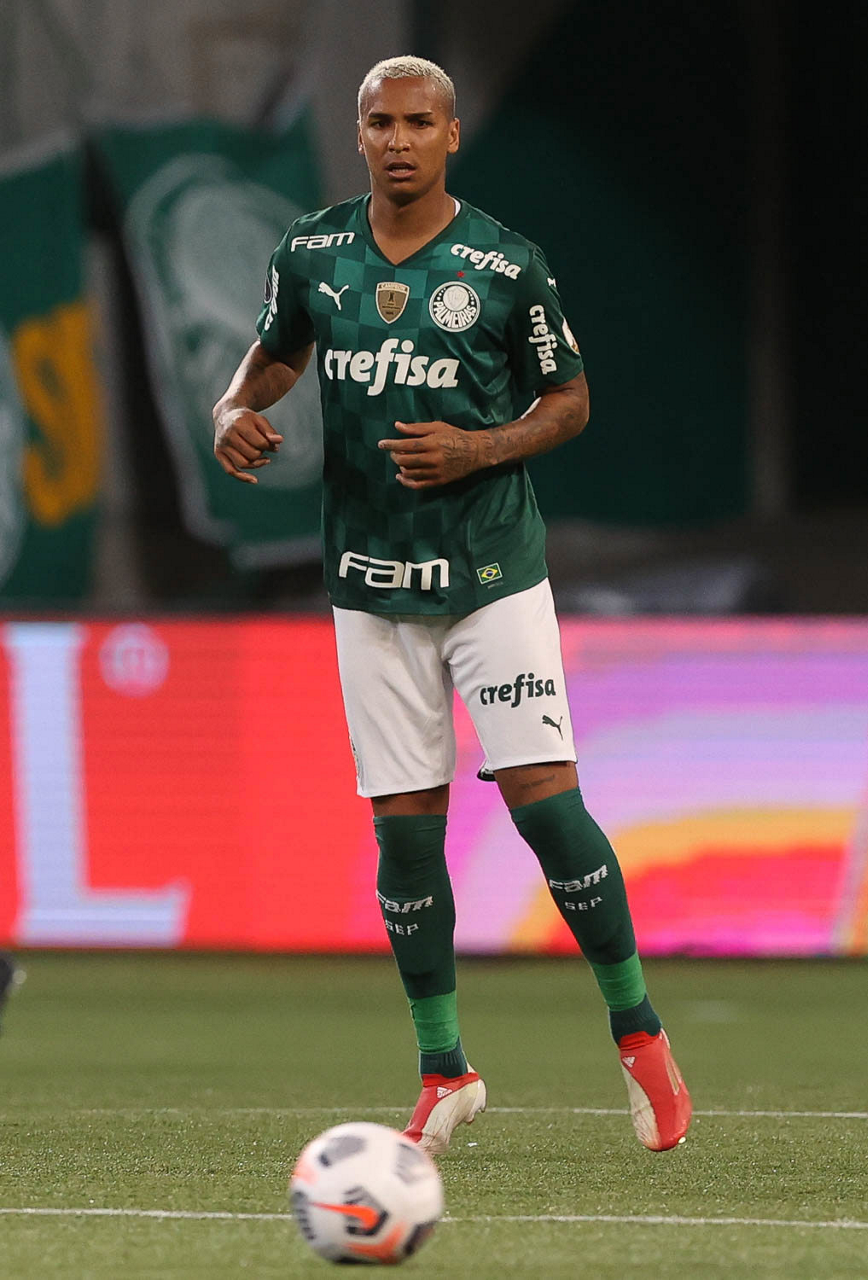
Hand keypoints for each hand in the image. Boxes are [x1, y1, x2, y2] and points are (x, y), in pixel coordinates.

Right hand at [213, 407, 282, 484]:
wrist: (225, 415)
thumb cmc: (246, 419)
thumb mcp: (259, 420)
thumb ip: (270, 431)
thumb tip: (279, 441)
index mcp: (239, 424)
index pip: (260, 443)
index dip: (269, 446)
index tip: (271, 443)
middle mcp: (228, 435)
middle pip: (252, 454)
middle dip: (262, 454)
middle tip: (264, 448)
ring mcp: (222, 445)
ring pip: (243, 464)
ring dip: (256, 464)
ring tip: (264, 459)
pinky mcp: (218, 453)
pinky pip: (230, 470)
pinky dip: (242, 477)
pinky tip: (254, 480)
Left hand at [377, 420, 492, 488]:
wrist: (475, 452)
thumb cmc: (455, 436)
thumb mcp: (437, 427)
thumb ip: (416, 428)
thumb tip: (397, 426)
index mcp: (432, 443)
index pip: (406, 444)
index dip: (391, 444)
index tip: (381, 444)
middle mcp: (433, 458)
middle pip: (405, 460)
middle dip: (395, 456)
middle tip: (394, 452)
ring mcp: (436, 471)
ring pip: (410, 473)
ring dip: (400, 467)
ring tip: (401, 461)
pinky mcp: (439, 481)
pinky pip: (418, 485)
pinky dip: (406, 482)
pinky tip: (400, 476)